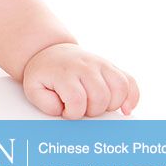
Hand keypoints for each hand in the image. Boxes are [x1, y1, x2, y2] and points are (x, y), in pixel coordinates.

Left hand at [21, 42, 139, 118]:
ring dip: (111, 105)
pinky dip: (132, 96)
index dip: (73, 113)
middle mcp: (85, 66)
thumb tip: (63, 110)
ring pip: (119, 89)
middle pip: (100, 96)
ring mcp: (101, 65)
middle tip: (81, 109)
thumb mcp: (33, 87)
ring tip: (98, 108)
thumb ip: (44, 102)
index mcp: (65, 73)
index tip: (66, 112)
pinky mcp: (111, 67)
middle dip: (92, 111)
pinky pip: (130, 81)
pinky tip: (126, 109)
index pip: (77, 99)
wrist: (51, 52)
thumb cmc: (44, 74)